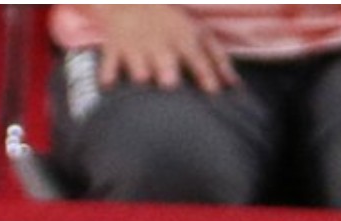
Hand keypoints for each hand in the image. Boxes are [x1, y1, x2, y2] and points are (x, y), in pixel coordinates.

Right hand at [91, 6, 237, 91]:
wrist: (135, 4)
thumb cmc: (172, 25)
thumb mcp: (199, 34)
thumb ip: (217, 59)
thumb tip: (233, 84)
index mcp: (184, 41)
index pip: (198, 60)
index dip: (206, 76)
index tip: (213, 93)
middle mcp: (161, 46)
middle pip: (165, 61)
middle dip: (167, 70)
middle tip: (170, 83)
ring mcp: (136, 49)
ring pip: (137, 63)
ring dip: (139, 71)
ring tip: (142, 80)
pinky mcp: (114, 51)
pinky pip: (109, 65)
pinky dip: (107, 74)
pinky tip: (109, 84)